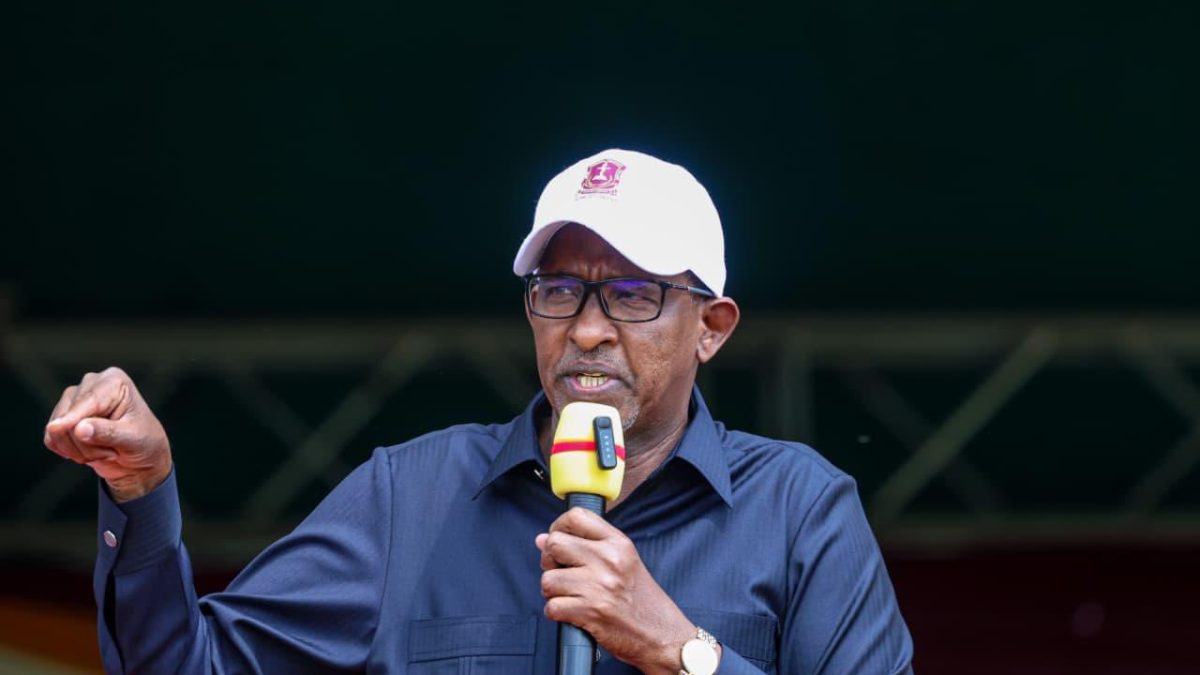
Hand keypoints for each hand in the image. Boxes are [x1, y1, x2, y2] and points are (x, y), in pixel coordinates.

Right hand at [43, 366, 171, 501]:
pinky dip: (68, 452)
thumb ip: (108, 432)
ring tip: (105, 452)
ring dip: (79, 451)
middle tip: (112, 452)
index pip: (88, 400)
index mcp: (114, 381)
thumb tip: (79, 428)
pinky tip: (90, 452)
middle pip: (68, 416)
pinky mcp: (62, 417)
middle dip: (87, 444)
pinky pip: (51, 439)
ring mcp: (74, 399)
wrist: (142, 457)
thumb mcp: (133, 439)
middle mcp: (91, 384)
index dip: (72, 417)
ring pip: (56, 430)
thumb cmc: (145, 443)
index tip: (57, 428)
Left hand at [537, 508, 713, 674]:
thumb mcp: (624, 563)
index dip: (558, 527)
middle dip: (549, 561)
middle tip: (561, 573)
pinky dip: (556, 613)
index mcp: (618, 543)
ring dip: (552, 592)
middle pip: (555, 544)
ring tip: (569, 596)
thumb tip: (542, 540)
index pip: (576, 516)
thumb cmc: (642, 601)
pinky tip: (572, 613)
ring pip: (548, 579)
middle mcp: (609, 560)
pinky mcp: (591, 612)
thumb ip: (587, 547)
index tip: (558, 541)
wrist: (662, 636)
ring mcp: (599, 586)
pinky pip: (552, 606)